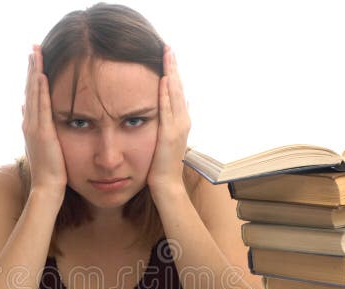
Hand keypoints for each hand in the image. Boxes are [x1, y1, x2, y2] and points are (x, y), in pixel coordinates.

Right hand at [22, 45, 67, 204]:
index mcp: (29, 124)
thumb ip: (34, 125)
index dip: (32, 75)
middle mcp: (28, 122)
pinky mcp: (42, 132)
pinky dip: (41, 90)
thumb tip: (24, 109)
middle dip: (32, 67)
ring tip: (36, 53)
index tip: (34, 58)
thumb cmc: (49, 169)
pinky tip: (42, 75)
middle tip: (34, 47)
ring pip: (34, 93)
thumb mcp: (40, 144)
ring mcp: (33, 127)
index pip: (31, 94)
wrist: (46, 186)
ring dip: (35, 72)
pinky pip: (42, 107)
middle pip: (29, 88)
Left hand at [146, 46, 190, 199]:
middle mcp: (183, 120)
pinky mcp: (170, 134)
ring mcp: (178, 127)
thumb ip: (171, 121)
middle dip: (173, 66)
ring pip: (175, 93)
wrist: (166, 185)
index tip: (167, 55)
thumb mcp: (166, 139)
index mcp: (181, 120)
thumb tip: (178, 102)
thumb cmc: (161, 165)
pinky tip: (163, 79)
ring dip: (171, 73)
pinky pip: (168, 109)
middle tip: (168, 47)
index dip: (173, 72)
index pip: (177, 91)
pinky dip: (166, 93)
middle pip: (178, 87)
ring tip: (167, 54)